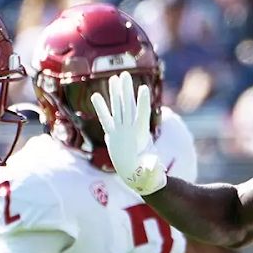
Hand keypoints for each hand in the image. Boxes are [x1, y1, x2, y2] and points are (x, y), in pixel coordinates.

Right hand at [89, 72, 166, 195]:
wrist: (139, 178)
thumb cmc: (147, 176)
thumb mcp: (152, 173)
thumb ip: (153, 169)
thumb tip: (156, 165)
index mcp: (141, 138)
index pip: (142, 116)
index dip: (143, 104)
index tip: (144, 89)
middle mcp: (131, 131)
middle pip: (128, 107)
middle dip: (127, 91)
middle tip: (125, 74)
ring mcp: (122, 132)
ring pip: (118, 109)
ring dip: (117, 94)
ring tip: (115, 78)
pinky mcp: (113, 136)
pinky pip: (105, 120)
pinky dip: (101, 109)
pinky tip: (95, 97)